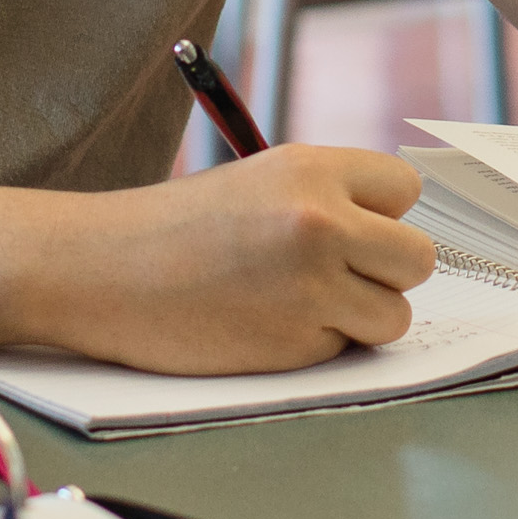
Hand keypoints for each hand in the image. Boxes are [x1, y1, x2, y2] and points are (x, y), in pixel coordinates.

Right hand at [23, 145, 433, 374]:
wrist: (100, 272)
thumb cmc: (176, 228)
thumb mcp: (260, 183)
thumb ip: (329, 198)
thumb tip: (399, 231)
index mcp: (313, 170)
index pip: (406, 191)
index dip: (383, 215)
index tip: (355, 229)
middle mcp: (322, 222)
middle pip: (417, 258)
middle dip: (385, 273)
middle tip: (338, 276)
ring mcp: (312, 287)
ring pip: (395, 315)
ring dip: (359, 318)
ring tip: (299, 303)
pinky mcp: (294, 344)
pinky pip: (344, 349)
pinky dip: (314, 346)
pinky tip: (264, 325)